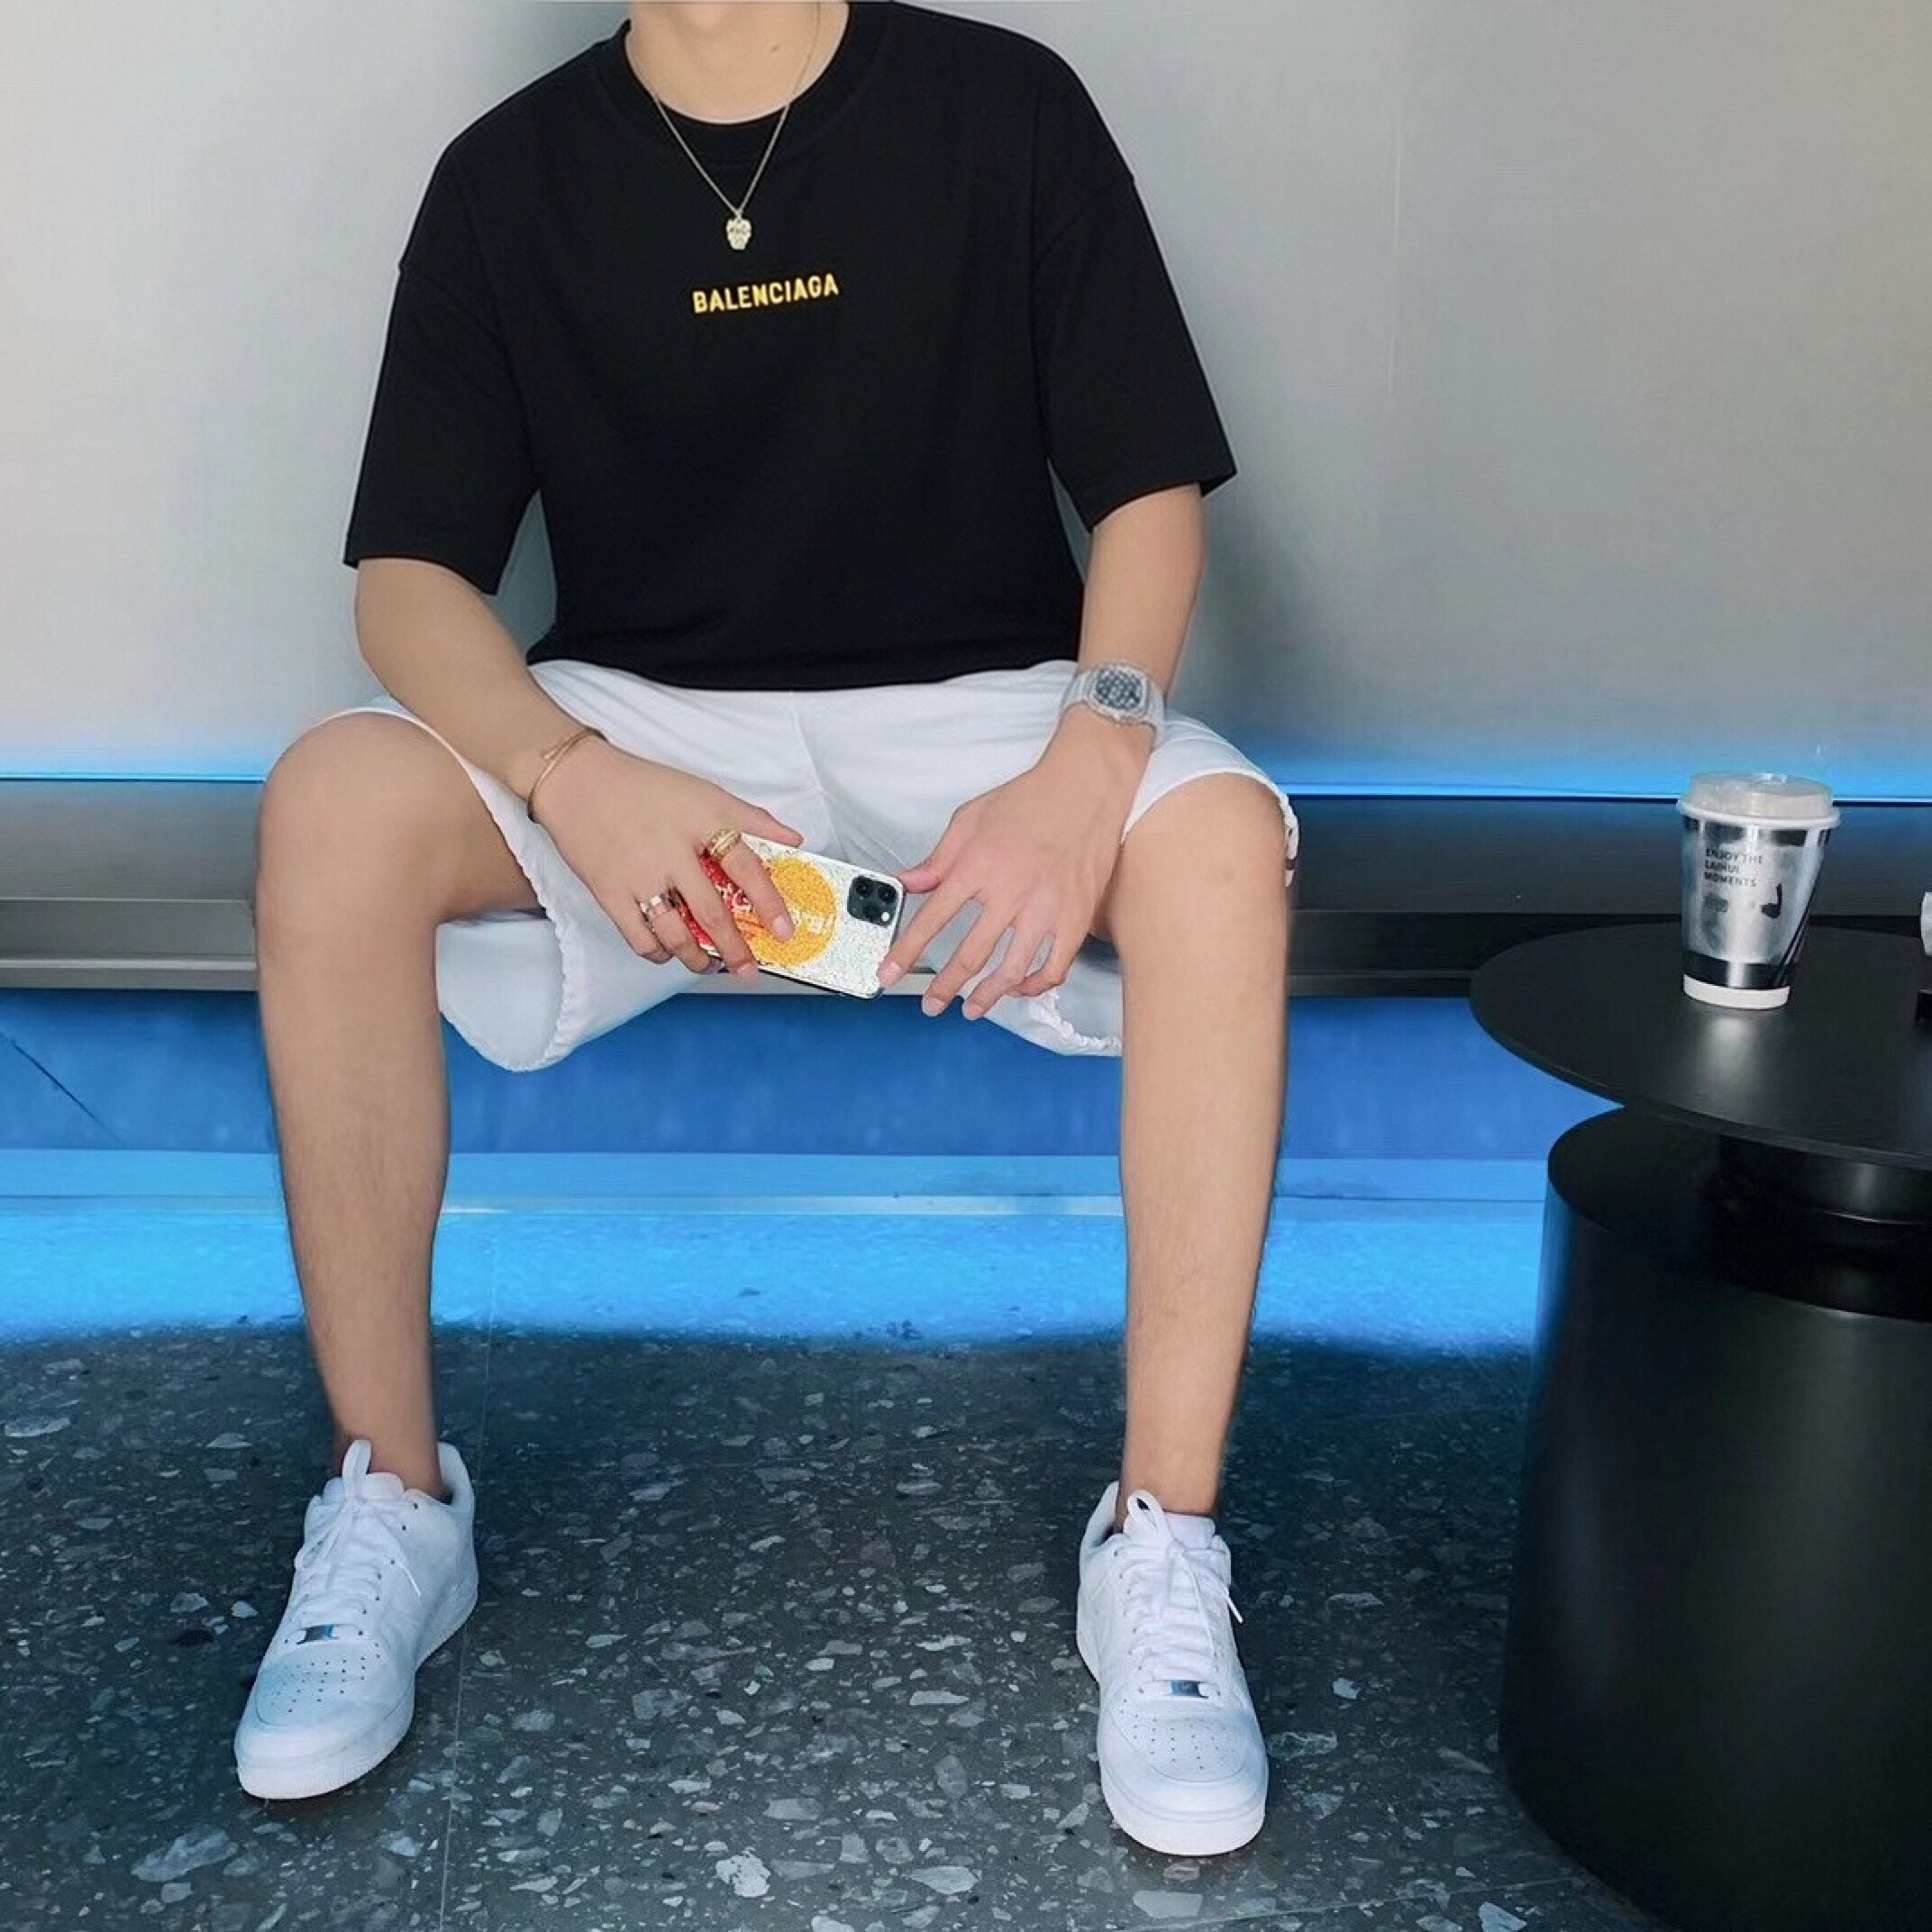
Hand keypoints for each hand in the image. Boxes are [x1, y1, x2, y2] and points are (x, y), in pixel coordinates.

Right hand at [530, 736, 800, 974]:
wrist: (578, 781)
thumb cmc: (645, 785)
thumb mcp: (704, 792)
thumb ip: (752, 817)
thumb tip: (795, 839)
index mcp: (702, 822)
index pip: (746, 866)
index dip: (769, 902)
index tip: (784, 931)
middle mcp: (672, 852)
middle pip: (713, 912)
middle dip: (736, 949)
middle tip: (749, 968)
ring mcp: (640, 875)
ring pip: (675, 934)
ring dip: (696, 959)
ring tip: (710, 966)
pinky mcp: (609, 892)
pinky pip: (638, 937)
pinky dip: (656, 953)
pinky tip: (668, 954)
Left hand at [877, 713, 1147, 1018]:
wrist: (1086, 788)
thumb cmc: (1029, 800)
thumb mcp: (970, 819)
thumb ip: (938, 858)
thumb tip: (908, 883)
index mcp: (978, 867)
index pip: (932, 920)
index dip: (906, 953)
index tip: (888, 975)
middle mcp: (1010, 892)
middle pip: (970, 955)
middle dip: (944, 987)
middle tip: (931, 1005)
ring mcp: (1046, 909)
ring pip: (1012, 970)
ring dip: (988, 997)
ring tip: (973, 1009)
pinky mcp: (1076, 917)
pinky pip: (1055, 966)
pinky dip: (1035, 985)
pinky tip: (1019, 988)